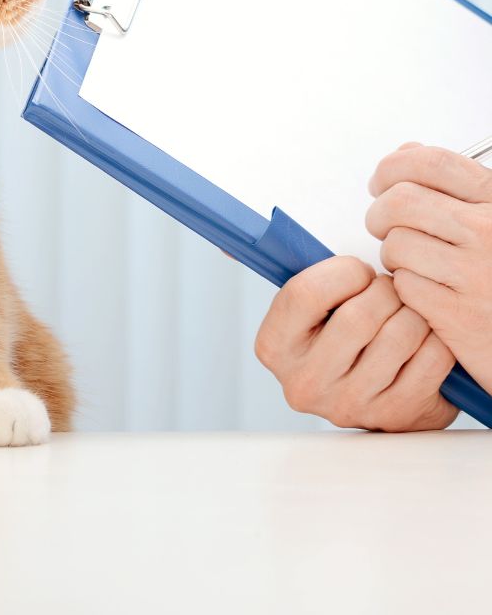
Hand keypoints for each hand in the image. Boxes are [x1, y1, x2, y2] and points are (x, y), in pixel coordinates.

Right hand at [255, 256, 456, 430]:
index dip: (344, 272)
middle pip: (360, 315)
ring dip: (414, 313)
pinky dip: (437, 340)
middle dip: (385, 291)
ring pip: (402, 333)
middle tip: (387, 292)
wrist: (374, 396)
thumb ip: (283, 276)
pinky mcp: (398, 417)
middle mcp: (305, 383)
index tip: (358, 273)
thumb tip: (227, 247)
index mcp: (273, 347)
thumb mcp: (304, 310)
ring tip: (404, 315)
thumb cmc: (338, 335)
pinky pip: (433, 357)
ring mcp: (352, 405)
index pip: (305, 292)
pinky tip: (422, 341)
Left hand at [368, 142, 491, 394]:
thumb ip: (456, 185)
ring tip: (414, 265)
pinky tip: (425, 292)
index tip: (382, 180)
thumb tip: (407, 152)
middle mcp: (490, 233)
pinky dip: (404, 288)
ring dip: (393, 254)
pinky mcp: (459, 315)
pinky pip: (403, 284)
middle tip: (382, 225)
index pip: (433, 163)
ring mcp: (476, 274)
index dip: (394, 166)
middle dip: (379, 212)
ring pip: (396, 244)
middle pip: (401, 201)